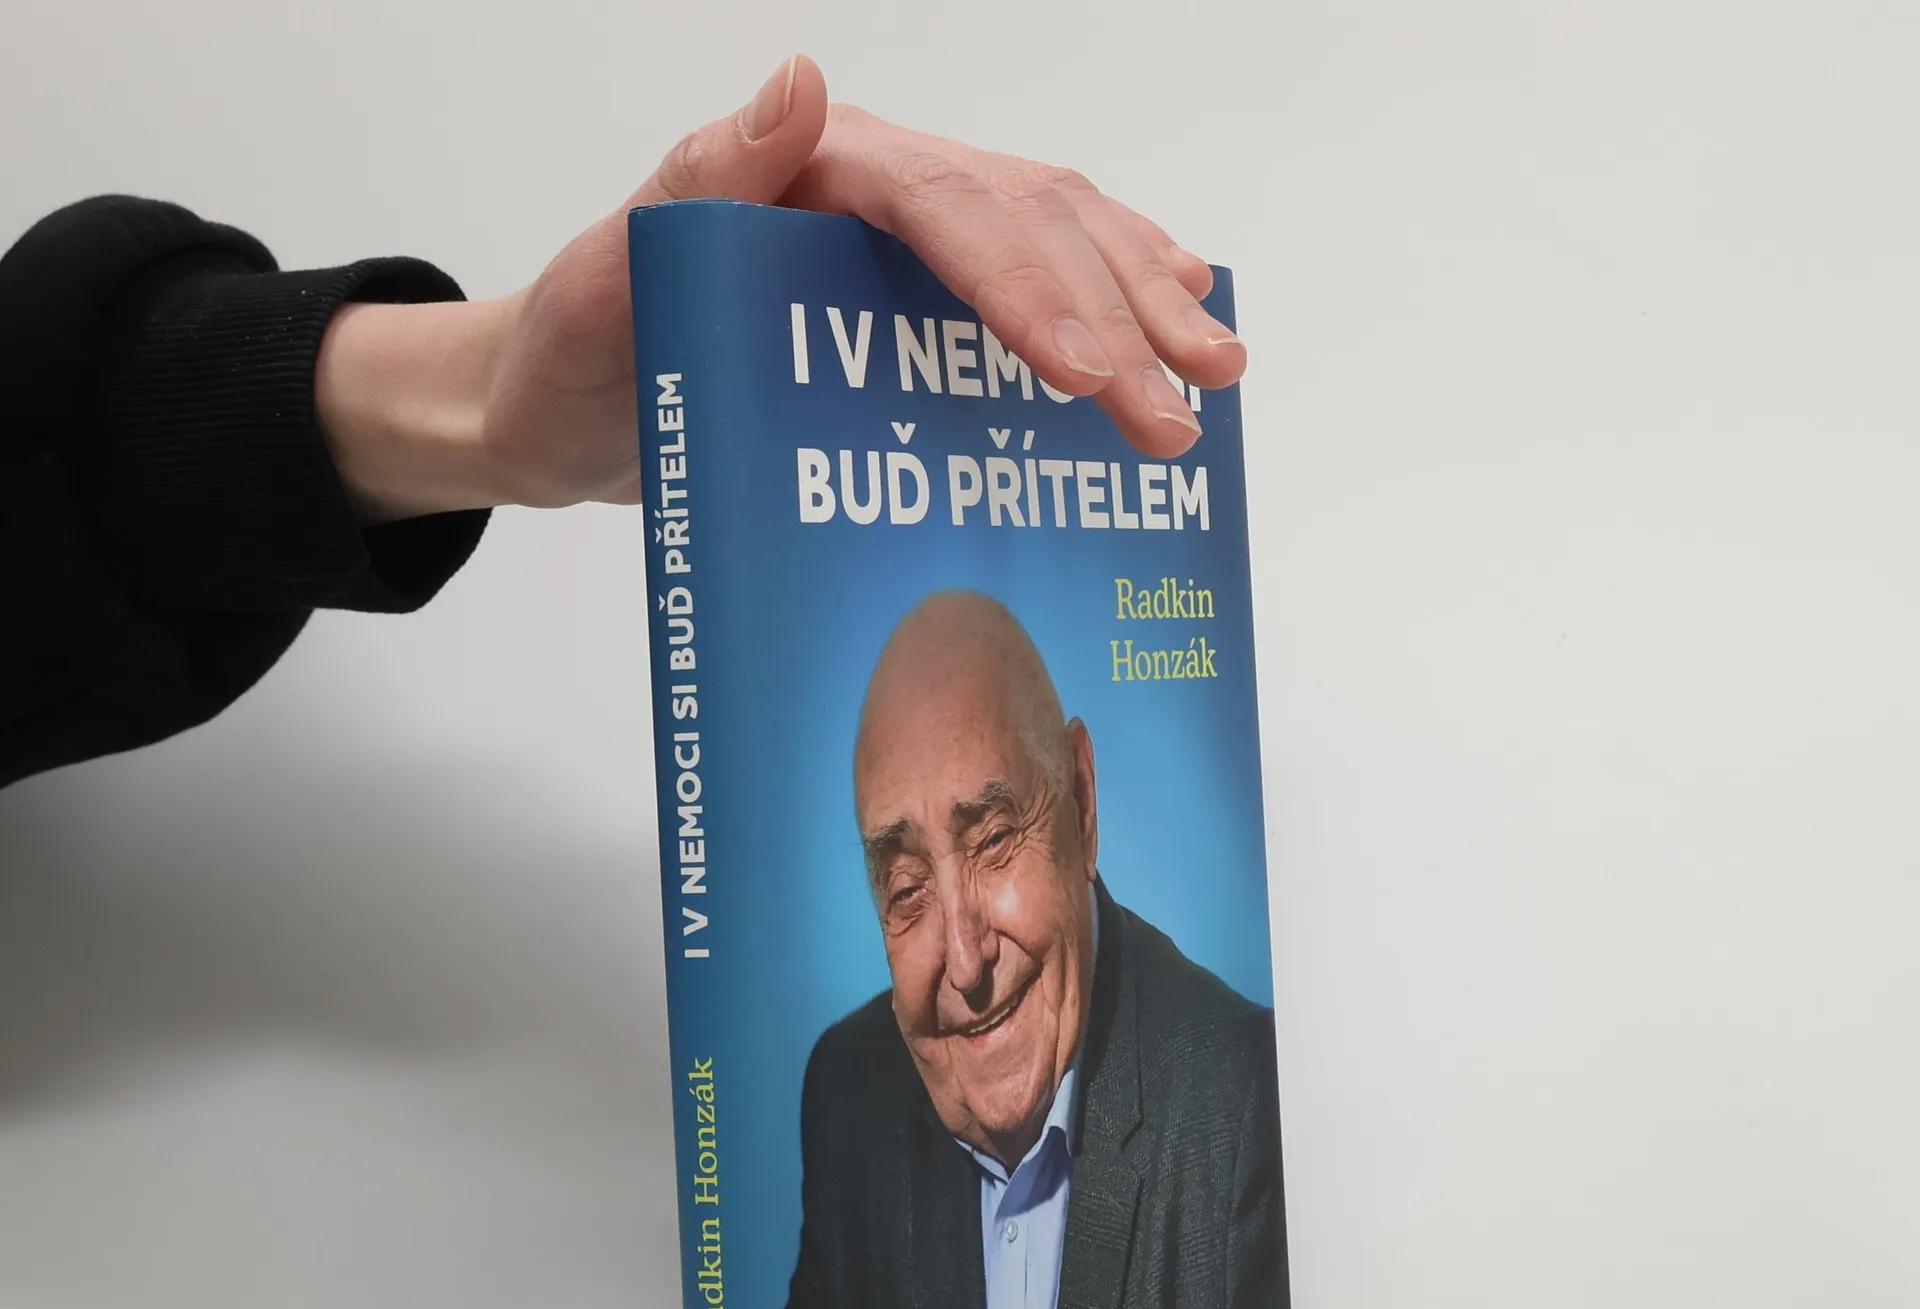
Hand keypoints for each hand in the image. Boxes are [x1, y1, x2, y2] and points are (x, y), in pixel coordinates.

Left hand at [316, 55, 1246, 521]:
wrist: (553, 409)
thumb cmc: (573, 359)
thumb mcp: (604, 284)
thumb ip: (695, 187)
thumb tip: (797, 83)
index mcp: (809, 175)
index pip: (946, 209)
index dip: (1027, 287)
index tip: (1087, 376)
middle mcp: (868, 187)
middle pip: (1026, 220)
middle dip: (1115, 320)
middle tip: (1174, 422)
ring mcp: (896, 237)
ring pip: (1053, 234)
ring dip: (1142, 298)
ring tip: (1218, 367)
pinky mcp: (908, 293)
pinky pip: (1032, 272)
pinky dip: (1112, 290)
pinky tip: (1174, 307)